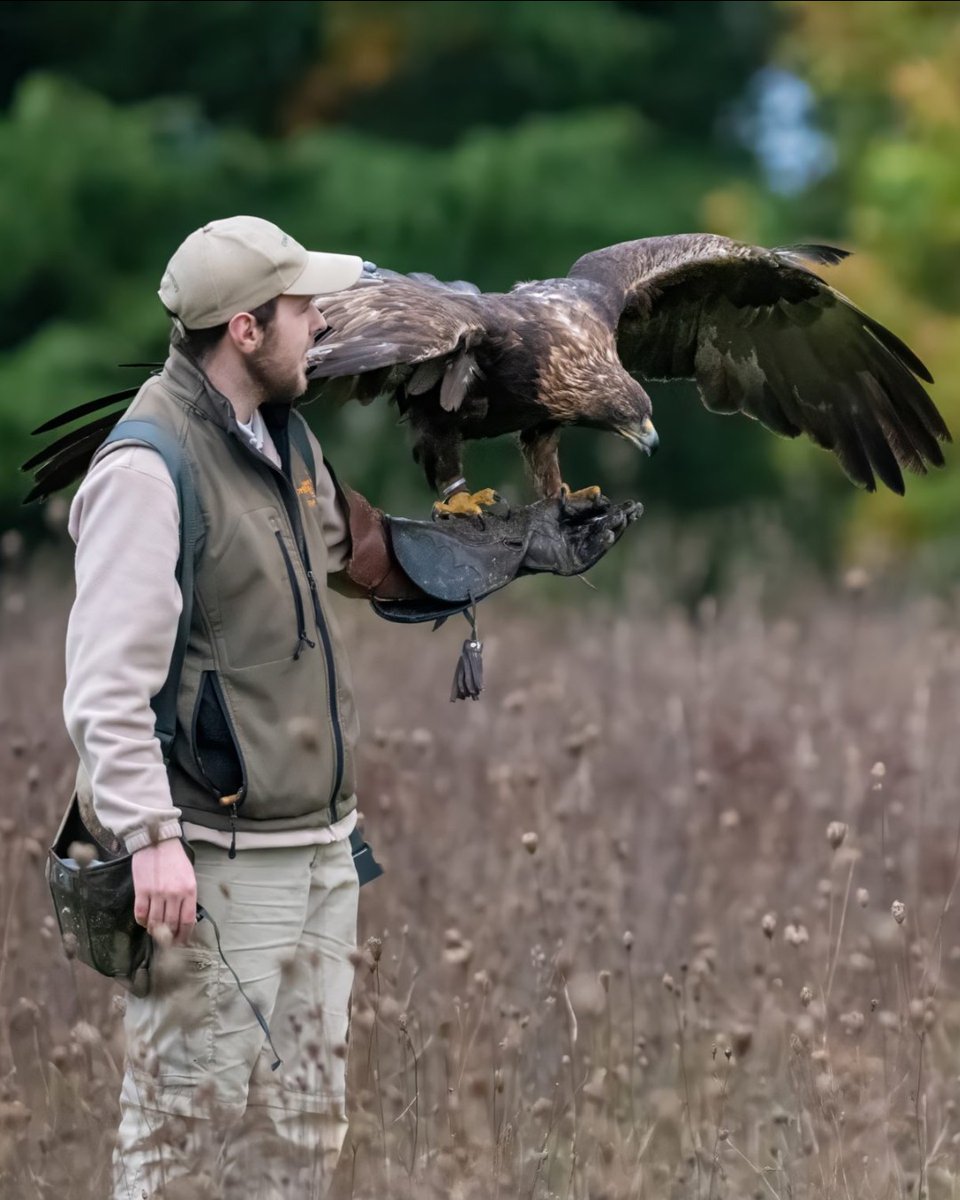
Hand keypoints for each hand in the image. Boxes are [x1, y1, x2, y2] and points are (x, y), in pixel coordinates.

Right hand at [132, 838, 196, 944]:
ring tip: (155, 931)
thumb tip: (184, 919)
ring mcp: (157, 893)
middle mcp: (174, 894)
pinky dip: (142, 921)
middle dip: (169, 937)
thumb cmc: (175, 859)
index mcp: (189, 890)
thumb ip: (187, 896)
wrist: (157, 841)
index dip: (184, 935)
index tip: (181, 941)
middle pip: (170, 925)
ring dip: (154, 931)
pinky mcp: (141, 890)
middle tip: (167, 940)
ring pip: (155, 922)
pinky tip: (144, 921)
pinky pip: (140, 914)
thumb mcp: (189, 876)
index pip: (188, 921)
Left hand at [520, 494, 641, 576]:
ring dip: (614, 531)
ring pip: (600, 542)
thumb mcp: (562, 506)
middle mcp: (580, 541)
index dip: (619, 512)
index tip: (633, 505)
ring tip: (625, 519)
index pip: (604, 520)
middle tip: (635, 510)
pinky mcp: (571, 565)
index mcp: (579, 527)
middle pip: (606, 530)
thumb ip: (582, 504)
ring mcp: (577, 554)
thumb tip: (605, 500)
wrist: (516, 534)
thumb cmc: (535, 518)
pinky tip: (610, 534)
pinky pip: (590, 554)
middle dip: (621, 521)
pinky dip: (601, 544)